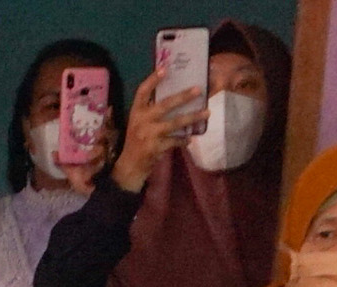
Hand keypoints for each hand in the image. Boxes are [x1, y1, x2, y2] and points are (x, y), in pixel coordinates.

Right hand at [110, 68, 191, 193]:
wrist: (130, 166)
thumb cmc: (137, 140)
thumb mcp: (139, 123)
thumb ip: (151, 111)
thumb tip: (175, 98)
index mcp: (136, 112)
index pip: (142, 92)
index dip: (153, 80)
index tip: (165, 69)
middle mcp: (141, 121)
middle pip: (165, 105)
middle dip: (183, 97)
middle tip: (198, 90)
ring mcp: (149, 134)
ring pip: (175, 123)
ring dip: (192, 117)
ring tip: (207, 113)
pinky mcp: (156, 147)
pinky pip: (175, 141)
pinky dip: (183, 140)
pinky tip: (189, 139)